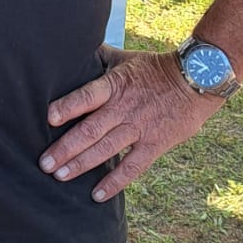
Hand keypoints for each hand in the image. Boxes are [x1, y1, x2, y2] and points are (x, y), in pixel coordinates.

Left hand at [39, 47, 219, 201]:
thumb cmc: (155, 68)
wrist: (197, 80)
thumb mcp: (125, 58)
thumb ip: (99, 58)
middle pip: (90, 130)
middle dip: (65, 148)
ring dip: (81, 165)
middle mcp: (123, 108)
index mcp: (114, 85)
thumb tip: (74, 48)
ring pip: (106, 150)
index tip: (48, 119)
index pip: (87, 96)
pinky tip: (97, 195)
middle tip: (44, 164)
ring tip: (60, 177)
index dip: (68, 107)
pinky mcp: (155, 144)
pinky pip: (133, 167)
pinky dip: (115, 182)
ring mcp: (139, 128)